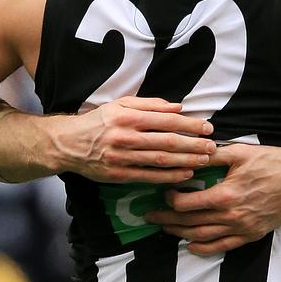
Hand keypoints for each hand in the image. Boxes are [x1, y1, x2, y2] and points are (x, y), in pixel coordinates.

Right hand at [50, 96, 215, 183]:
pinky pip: (149, 176)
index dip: (190, 124)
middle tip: (212, 147)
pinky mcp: (119, 174)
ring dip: (186, 161)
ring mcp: (123, 157)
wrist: (68, 143)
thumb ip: (150, 105)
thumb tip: (178, 107)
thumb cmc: (98, 121)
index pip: (167, 120)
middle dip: (193, 144)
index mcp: (129, 117)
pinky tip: (185, 174)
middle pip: (167, 141)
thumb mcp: (121, 105)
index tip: (207, 127)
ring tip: (204, 160)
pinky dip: (169, 176)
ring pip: (161, 160)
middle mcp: (126, 136)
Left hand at [145, 140, 280, 254]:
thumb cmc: (271, 161)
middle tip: (150, 217)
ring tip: (166, 229)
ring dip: (181, 235)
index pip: (186, 204)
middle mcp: (231, 216)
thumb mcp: (239, 152)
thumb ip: (211, 157)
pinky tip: (191, 244)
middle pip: (190, 224)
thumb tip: (189, 154)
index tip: (162, 193)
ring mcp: (242, 229)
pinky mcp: (252, 235)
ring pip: (203, 238)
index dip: (169, 200)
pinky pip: (223, 247)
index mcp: (225, 195)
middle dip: (166, 221)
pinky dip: (203, 248)